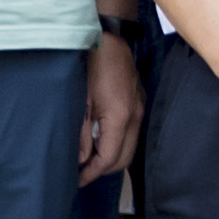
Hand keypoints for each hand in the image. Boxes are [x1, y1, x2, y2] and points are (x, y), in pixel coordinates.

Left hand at [73, 35, 143, 183]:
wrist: (111, 38)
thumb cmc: (92, 64)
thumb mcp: (81, 100)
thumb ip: (82, 132)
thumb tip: (82, 158)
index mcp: (120, 118)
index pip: (109, 158)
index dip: (92, 173)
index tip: (78, 180)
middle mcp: (135, 118)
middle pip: (123, 159)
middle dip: (103, 170)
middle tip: (81, 172)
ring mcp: (140, 111)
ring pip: (130, 149)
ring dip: (111, 158)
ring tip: (88, 159)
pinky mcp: (140, 105)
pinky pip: (132, 135)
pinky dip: (118, 144)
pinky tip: (101, 142)